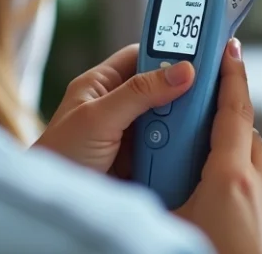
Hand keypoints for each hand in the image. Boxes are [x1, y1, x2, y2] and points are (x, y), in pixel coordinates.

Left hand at [34, 44, 194, 174]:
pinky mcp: (139, 158)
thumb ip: (138, 92)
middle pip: (160, 87)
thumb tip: (181, 70)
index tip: (199, 54)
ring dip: (182, 121)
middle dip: (181, 91)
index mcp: (101, 84)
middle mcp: (116, 104)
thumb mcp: (99, 118)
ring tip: (202, 121)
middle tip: (207, 92)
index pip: (141, 55)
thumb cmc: (60, 156)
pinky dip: (180, 146)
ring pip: (167, 117)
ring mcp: (129, 132)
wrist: (54, 208)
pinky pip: (167, 144)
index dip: (169, 53)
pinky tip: (194, 146)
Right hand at [175, 39, 261, 253]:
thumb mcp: (171, 222)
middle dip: (223, 125)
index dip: (229, 72)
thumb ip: (156, 190)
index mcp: (229, 175)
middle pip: (246, 130)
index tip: (227, 48)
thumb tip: (135, 169)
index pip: (233, 107)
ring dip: (250, 153)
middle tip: (196, 133)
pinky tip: (242, 204)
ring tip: (222, 171)